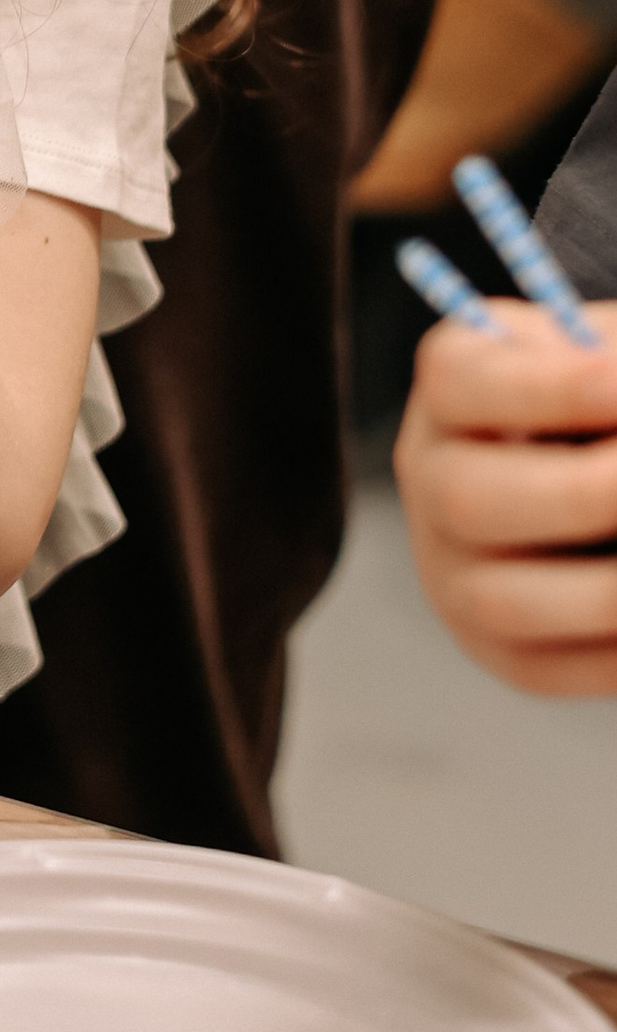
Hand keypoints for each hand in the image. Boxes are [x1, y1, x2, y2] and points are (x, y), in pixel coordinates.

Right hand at [394, 302, 616, 694]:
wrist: (605, 474)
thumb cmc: (610, 410)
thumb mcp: (612, 364)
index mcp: (454, 387)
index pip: (460, 381)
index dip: (549, 389)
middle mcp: (432, 478)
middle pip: (467, 498)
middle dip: (584, 495)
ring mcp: (452, 571)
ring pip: (502, 600)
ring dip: (605, 591)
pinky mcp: (495, 647)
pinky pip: (545, 668)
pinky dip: (614, 652)